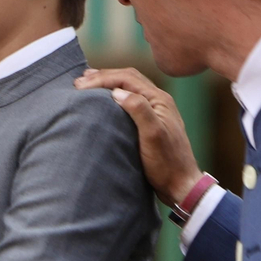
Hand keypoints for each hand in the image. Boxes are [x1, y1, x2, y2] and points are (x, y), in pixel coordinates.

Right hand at [74, 67, 204, 204]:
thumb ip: (138, 110)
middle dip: (103, 76)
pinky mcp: (151, 122)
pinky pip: (131, 100)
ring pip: (129, 87)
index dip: (102, 79)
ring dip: (108, 83)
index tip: (80, 86)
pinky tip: (105, 101)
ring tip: (88, 83)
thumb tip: (117, 92)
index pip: (127, 78)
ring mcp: (155, 111)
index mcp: (159, 99)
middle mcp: (158, 101)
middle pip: (128, 78)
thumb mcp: (153, 135)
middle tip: (79, 81)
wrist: (180, 184)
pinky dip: (114, 95)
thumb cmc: (166, 163)